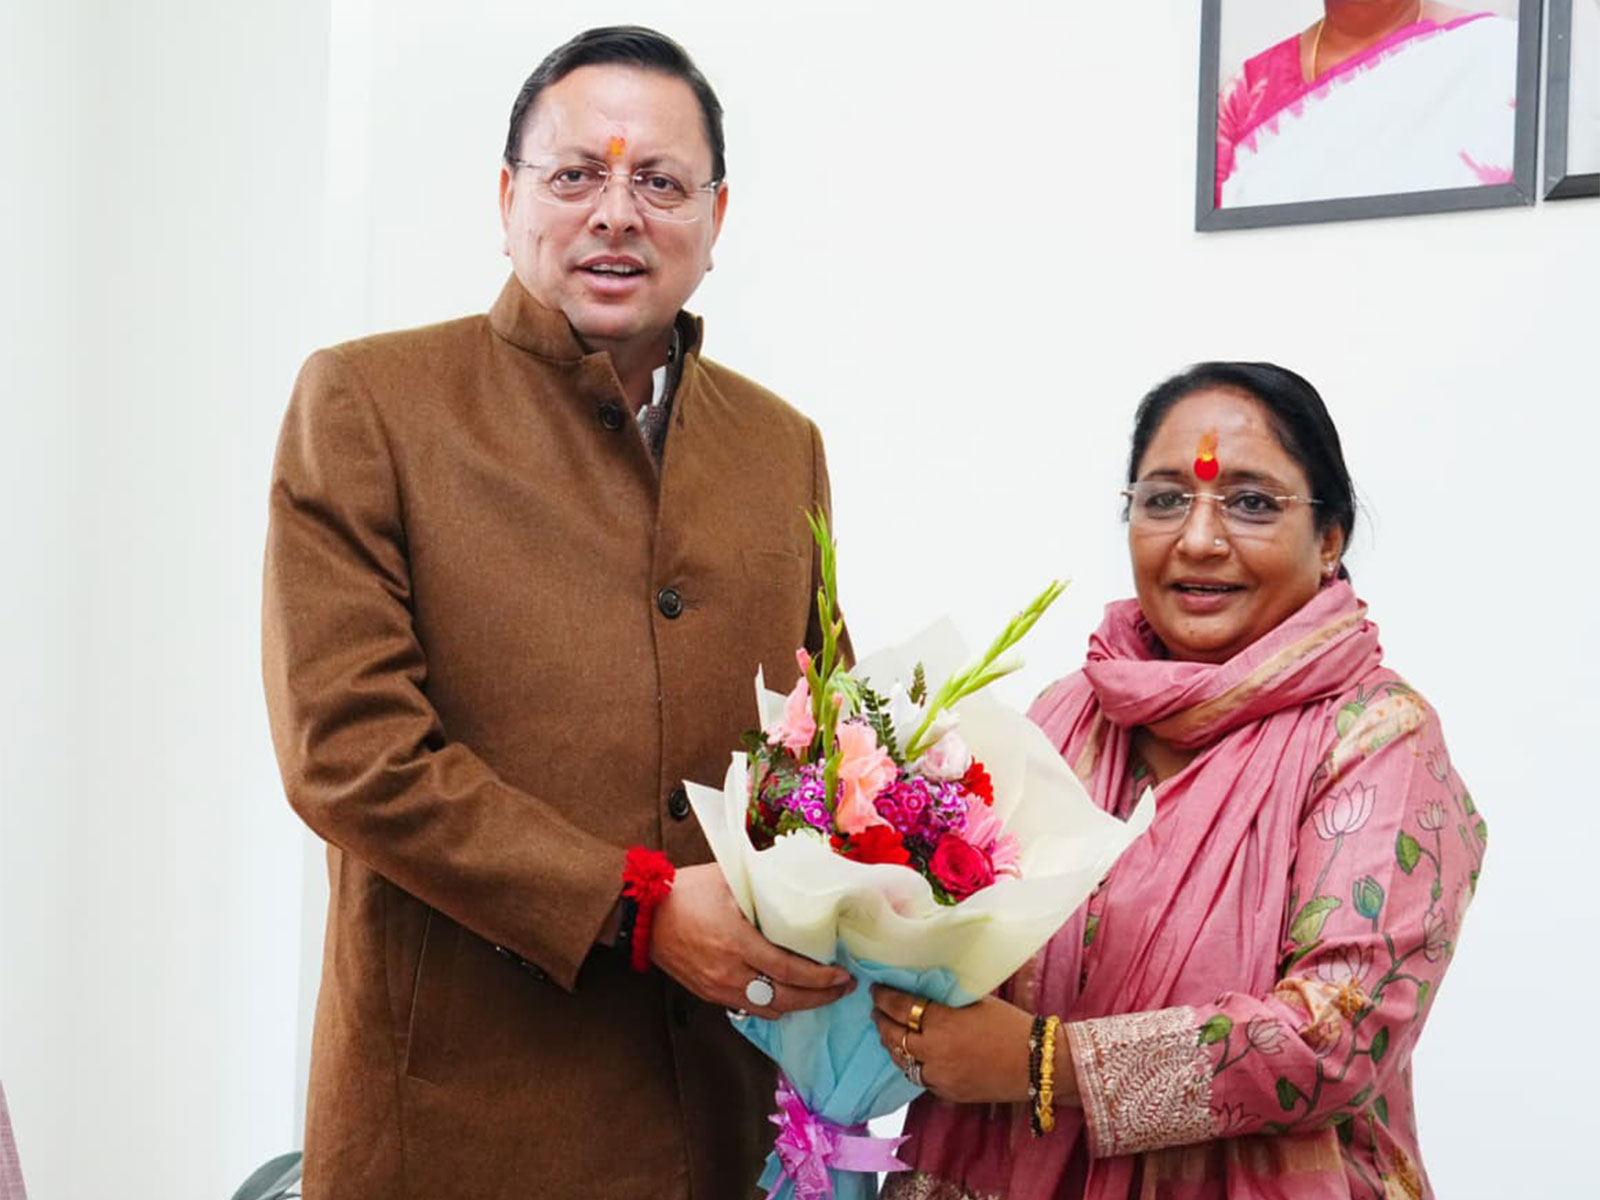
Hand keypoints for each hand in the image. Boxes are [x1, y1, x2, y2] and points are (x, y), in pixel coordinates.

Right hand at [650, 863, 853, 1015]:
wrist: (644, 916)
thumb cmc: (685, 892)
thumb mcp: (727, 879)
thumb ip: (763, 884)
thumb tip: (798, 878)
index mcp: (737, 943)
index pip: (790, 972)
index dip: (821, 978)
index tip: (843, 975)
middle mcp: (729, 973)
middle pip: (786, 998)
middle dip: (821, 997)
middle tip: (843, 988)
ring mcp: (718, 988)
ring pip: (770, 1010)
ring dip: (800, 1005)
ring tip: (821, 993)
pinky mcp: (710, 994)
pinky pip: (750, 1009)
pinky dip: (775, 1005)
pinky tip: (789, 994)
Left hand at [871, 985, 1054, 1105]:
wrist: (1037, 1064)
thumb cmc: (1010, 1025)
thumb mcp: (976, 1001)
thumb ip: (945, 999)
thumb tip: (921, 989)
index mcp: (943, 1022)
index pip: (900, 1006)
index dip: (884, 996)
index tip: (877, 989)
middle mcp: (935, 1051)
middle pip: (892, 1035)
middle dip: (881, 1019)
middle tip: (877, 1009)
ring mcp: (939, 1076)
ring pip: (901, 1060)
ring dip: (891, 1044)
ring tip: (889, 1031)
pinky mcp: (947, 1093)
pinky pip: (919, 1077)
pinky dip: (911, 1064)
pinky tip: (911, 1054)